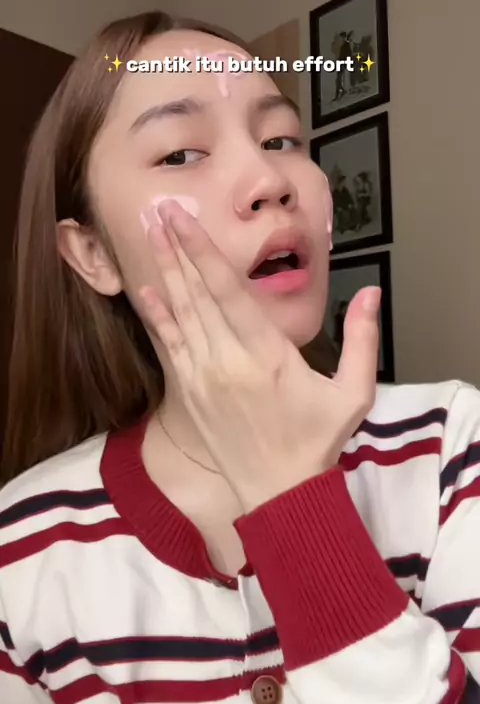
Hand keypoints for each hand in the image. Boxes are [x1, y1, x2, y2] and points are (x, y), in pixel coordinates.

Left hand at [139, 201, 379, 511]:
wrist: (278, 494)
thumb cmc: (316, 441)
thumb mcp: (354, 394)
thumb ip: (362, 339)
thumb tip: (370, 291)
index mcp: (266, 355)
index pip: (228, 291)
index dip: (202, 251)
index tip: (182, 219)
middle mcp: (226, 360)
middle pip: (195, 294)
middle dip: (175, 248)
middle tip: (156, 209)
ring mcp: (202, 377)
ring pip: (179, 314)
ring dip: (163, 272)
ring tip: (149, 235)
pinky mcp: (189, 393)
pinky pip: (169, 346)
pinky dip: (157, 317)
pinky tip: (145, 291)